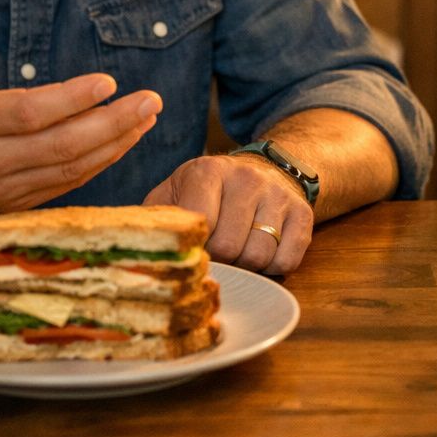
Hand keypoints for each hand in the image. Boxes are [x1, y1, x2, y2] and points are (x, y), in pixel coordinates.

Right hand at [0, 0, 160, 212]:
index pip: (27, 113)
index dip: (71, 99)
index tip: (108, 81)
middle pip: (59, 146)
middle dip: (111, 123)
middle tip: (150, 100)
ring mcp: (1, 189)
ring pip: (70, 169)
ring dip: (115, 143)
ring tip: (147, 117)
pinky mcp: (16, 202)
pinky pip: (67, 184)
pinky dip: (101, 162)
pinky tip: (125, 138)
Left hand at [144, 154, 313, 275]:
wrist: (266, 170)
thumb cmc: (209, 191)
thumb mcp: (176, 191)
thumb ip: (156, 216)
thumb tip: (133, 247)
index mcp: (207, 171)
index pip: (200, 224)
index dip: (195, 246)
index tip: (193, 247)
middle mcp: (246, 178)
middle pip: (230, 247)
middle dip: (221, 260)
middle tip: (217, 253)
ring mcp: (277, 194)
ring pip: (259, 256)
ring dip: (246, 266)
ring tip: (238, 251)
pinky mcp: (302, 212)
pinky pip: (288, 260)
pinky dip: (273, 267)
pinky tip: (262, 251)